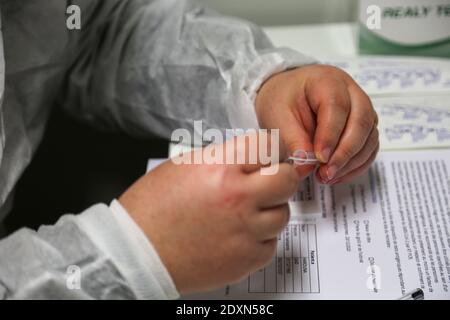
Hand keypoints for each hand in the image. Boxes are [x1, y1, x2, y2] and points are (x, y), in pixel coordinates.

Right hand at [118, 133, 298, 293]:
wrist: (136, 252)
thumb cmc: (152, 209)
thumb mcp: (184, 166)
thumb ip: (223, 159)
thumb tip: (250, 158)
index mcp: (220, 168)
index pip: (269, 146)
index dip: (271, 149)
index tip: (270, 155)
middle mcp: (238, 198)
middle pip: (287, 179)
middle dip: (280, 177)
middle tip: (267, 182)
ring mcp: (245, 231)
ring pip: (282, 214)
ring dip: (269, 210)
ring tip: (245, 213)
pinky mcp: (246, 259)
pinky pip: (271, 244)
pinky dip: (259, 239)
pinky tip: (238, 235)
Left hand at [255, 64, 378, 183]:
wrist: (287, 95)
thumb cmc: (282, 100)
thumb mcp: (278, 117)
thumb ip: (293, 140)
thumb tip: (306, 167)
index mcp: (327, 80)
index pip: (337, 107)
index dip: (331, 135)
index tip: (320, 158)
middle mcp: (351, 91)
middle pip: (361, 121)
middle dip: (345, 152)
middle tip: (326, 173)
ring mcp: (362, 108)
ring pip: (370, 136)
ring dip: (352, 162)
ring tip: (327, 177)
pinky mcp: (364, 125)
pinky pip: (369, 147)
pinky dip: (356, 165)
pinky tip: (337, 176)